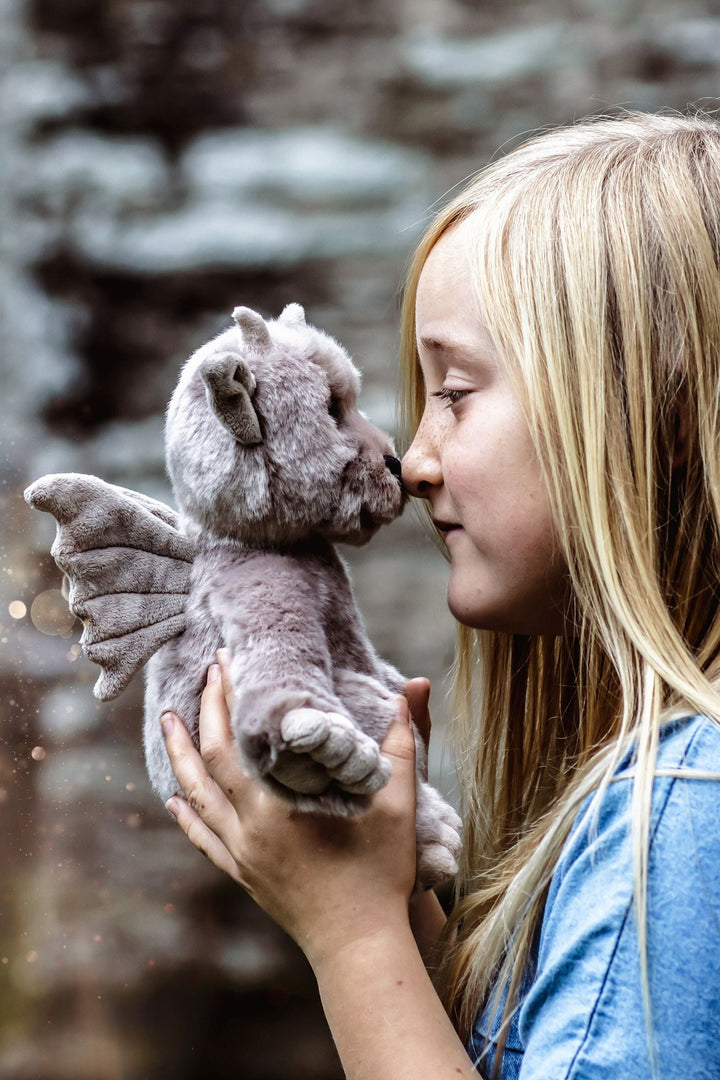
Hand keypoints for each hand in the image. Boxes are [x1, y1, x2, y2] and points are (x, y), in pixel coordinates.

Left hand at [161, 654, 420, 970]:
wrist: (360, 947)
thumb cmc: (381, 875)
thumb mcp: (397, 807)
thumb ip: (401, 746)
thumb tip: (410, 692)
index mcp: (279, 806)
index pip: (234, 742)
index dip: (225, 699)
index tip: (224, 663)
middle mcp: (250, 829)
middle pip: (207, 763)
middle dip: (202, 715)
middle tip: (203, 676)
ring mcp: (243, 856)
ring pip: (196, 799)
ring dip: (180, 757)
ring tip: (168, 722)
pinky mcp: (245, 876)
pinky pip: (204, 840)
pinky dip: (187, 816)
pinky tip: (175, 801)